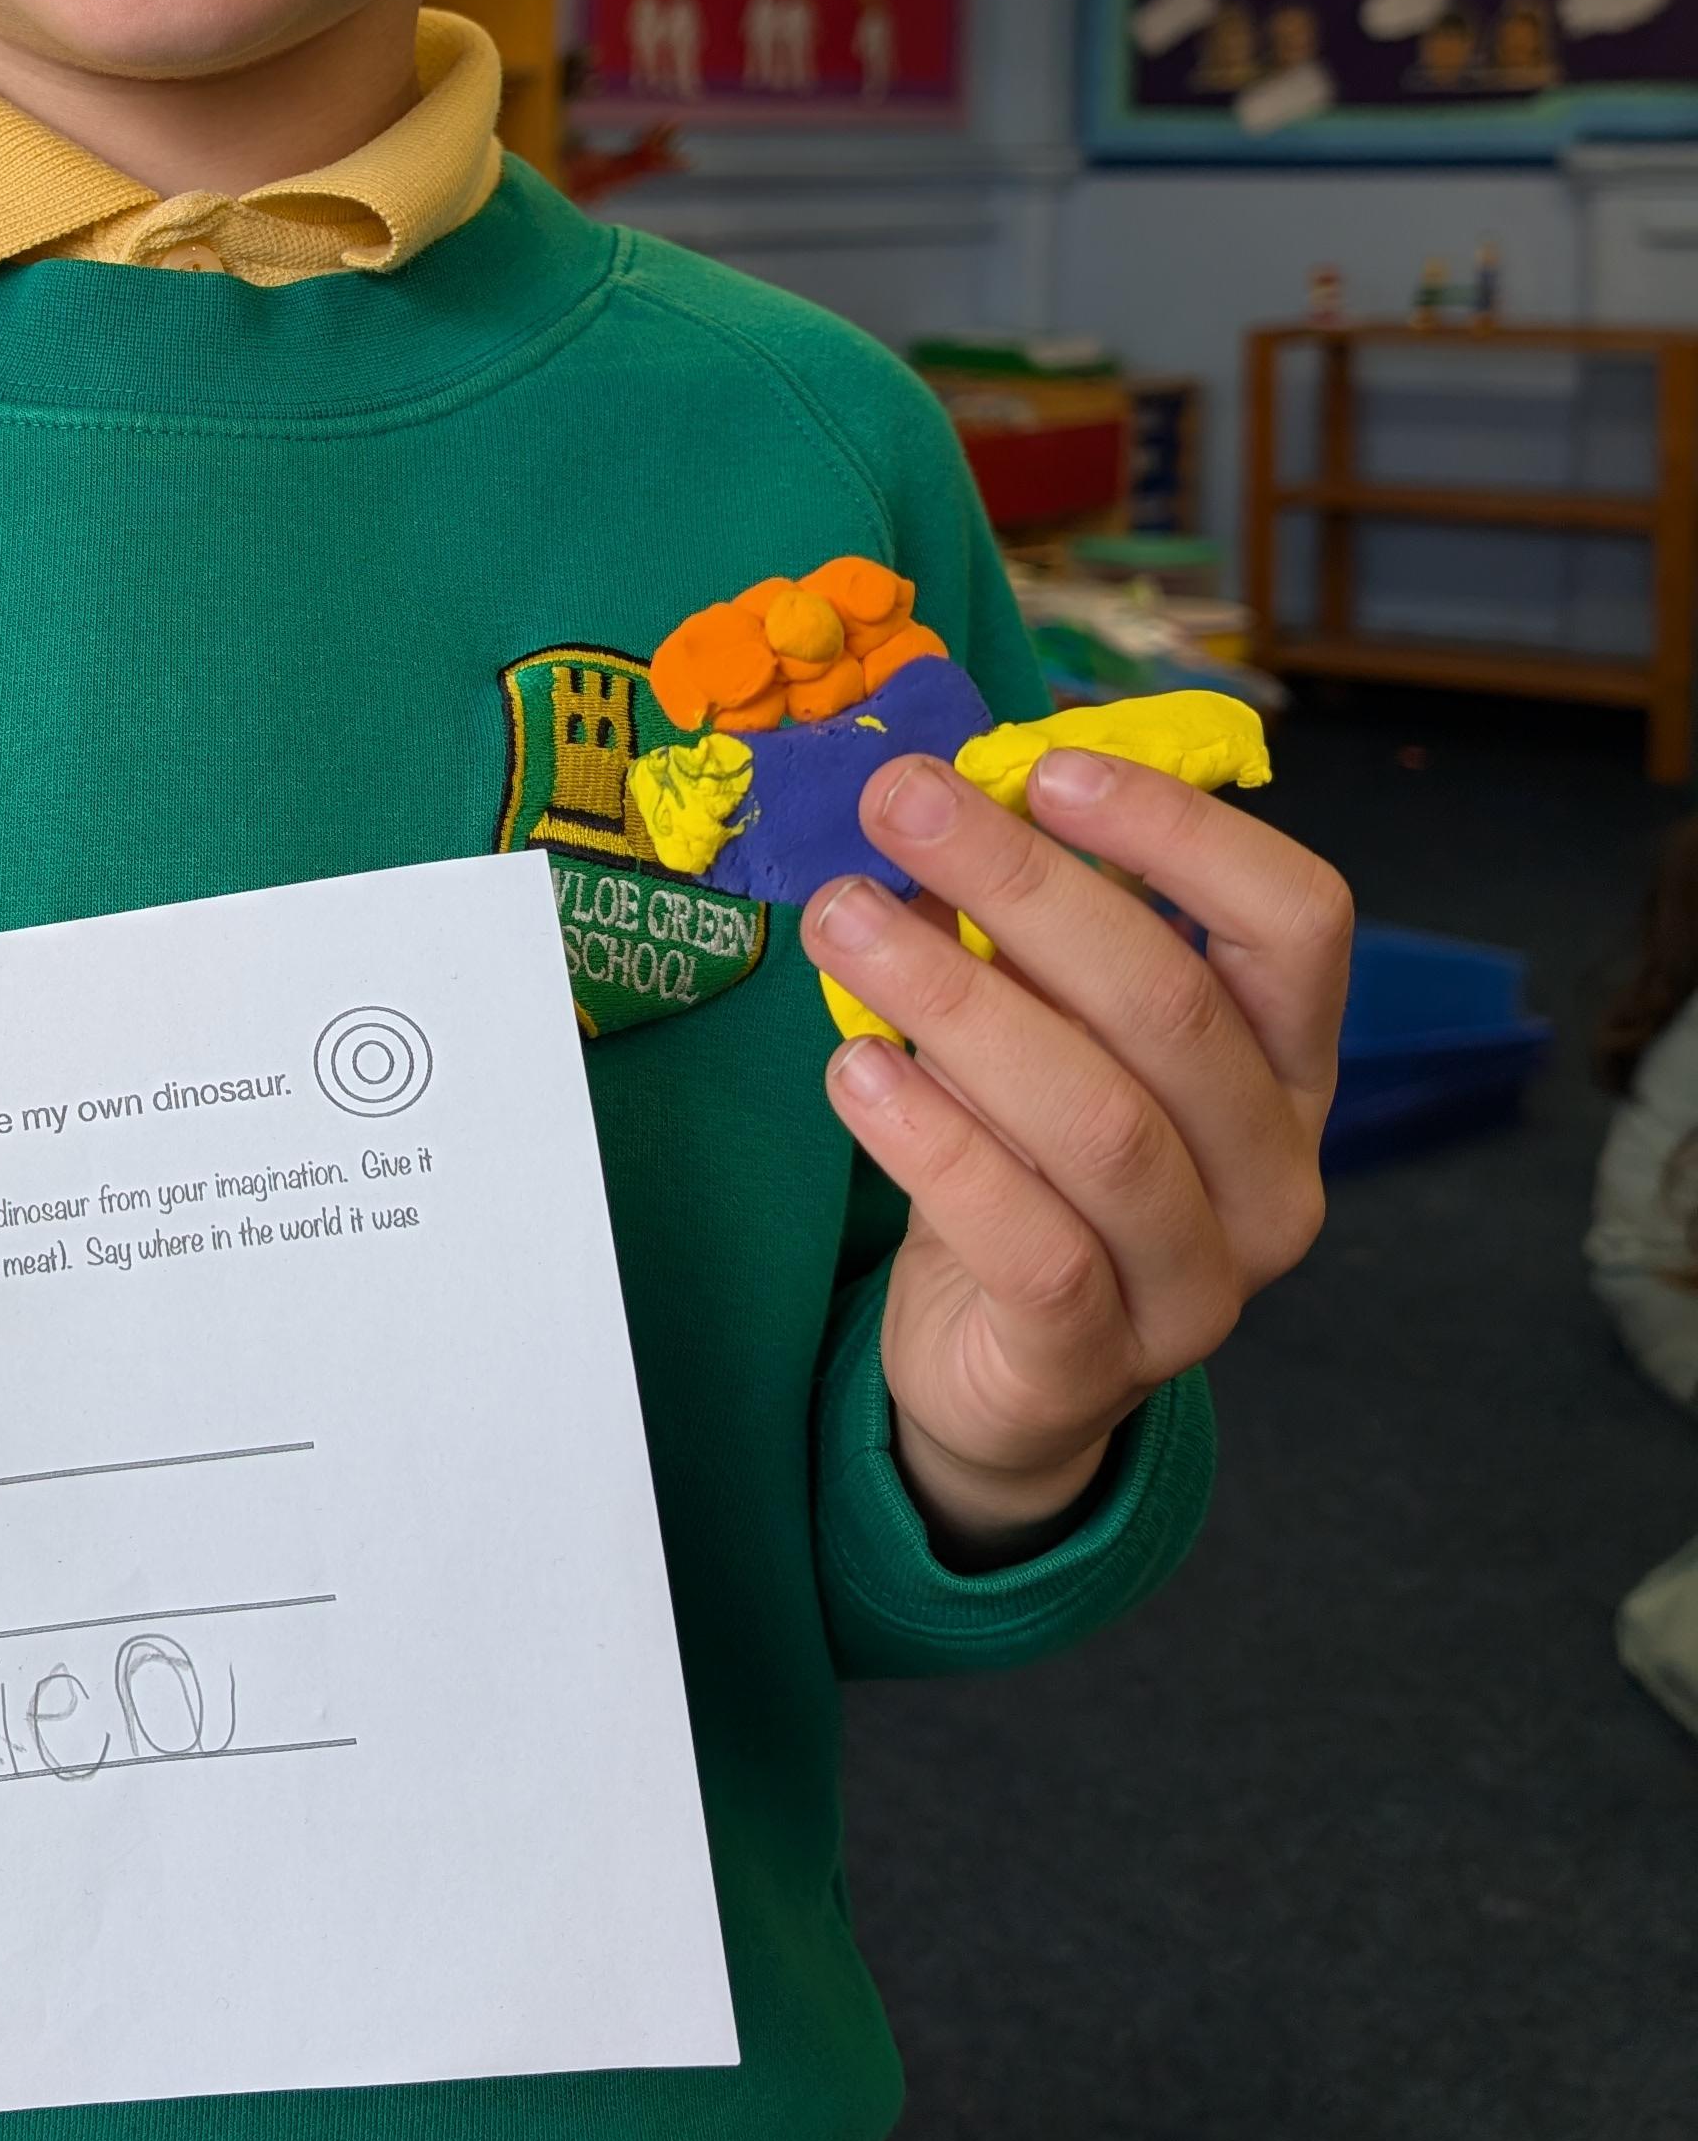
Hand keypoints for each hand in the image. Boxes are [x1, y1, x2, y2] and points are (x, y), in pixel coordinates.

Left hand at [801, 750, 1347, 1561]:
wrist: (1000, 1373)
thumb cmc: (1032, 1166)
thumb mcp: (1046, 1030)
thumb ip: (1030, 928)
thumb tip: (949, 787)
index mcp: (1285, 1067)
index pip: (1298, 923)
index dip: (1184, 831)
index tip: (1049, 766)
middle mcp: (1274, 1174)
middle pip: (1176, 1005)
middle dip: (1026, 885)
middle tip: (900, 804)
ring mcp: (1199, 1284)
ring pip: (1102, 1122)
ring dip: (957, 998)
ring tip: (843, 919)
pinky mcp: (1095, 1364)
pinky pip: (1029, 1243)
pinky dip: (936, 1143)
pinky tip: (857, 1068)